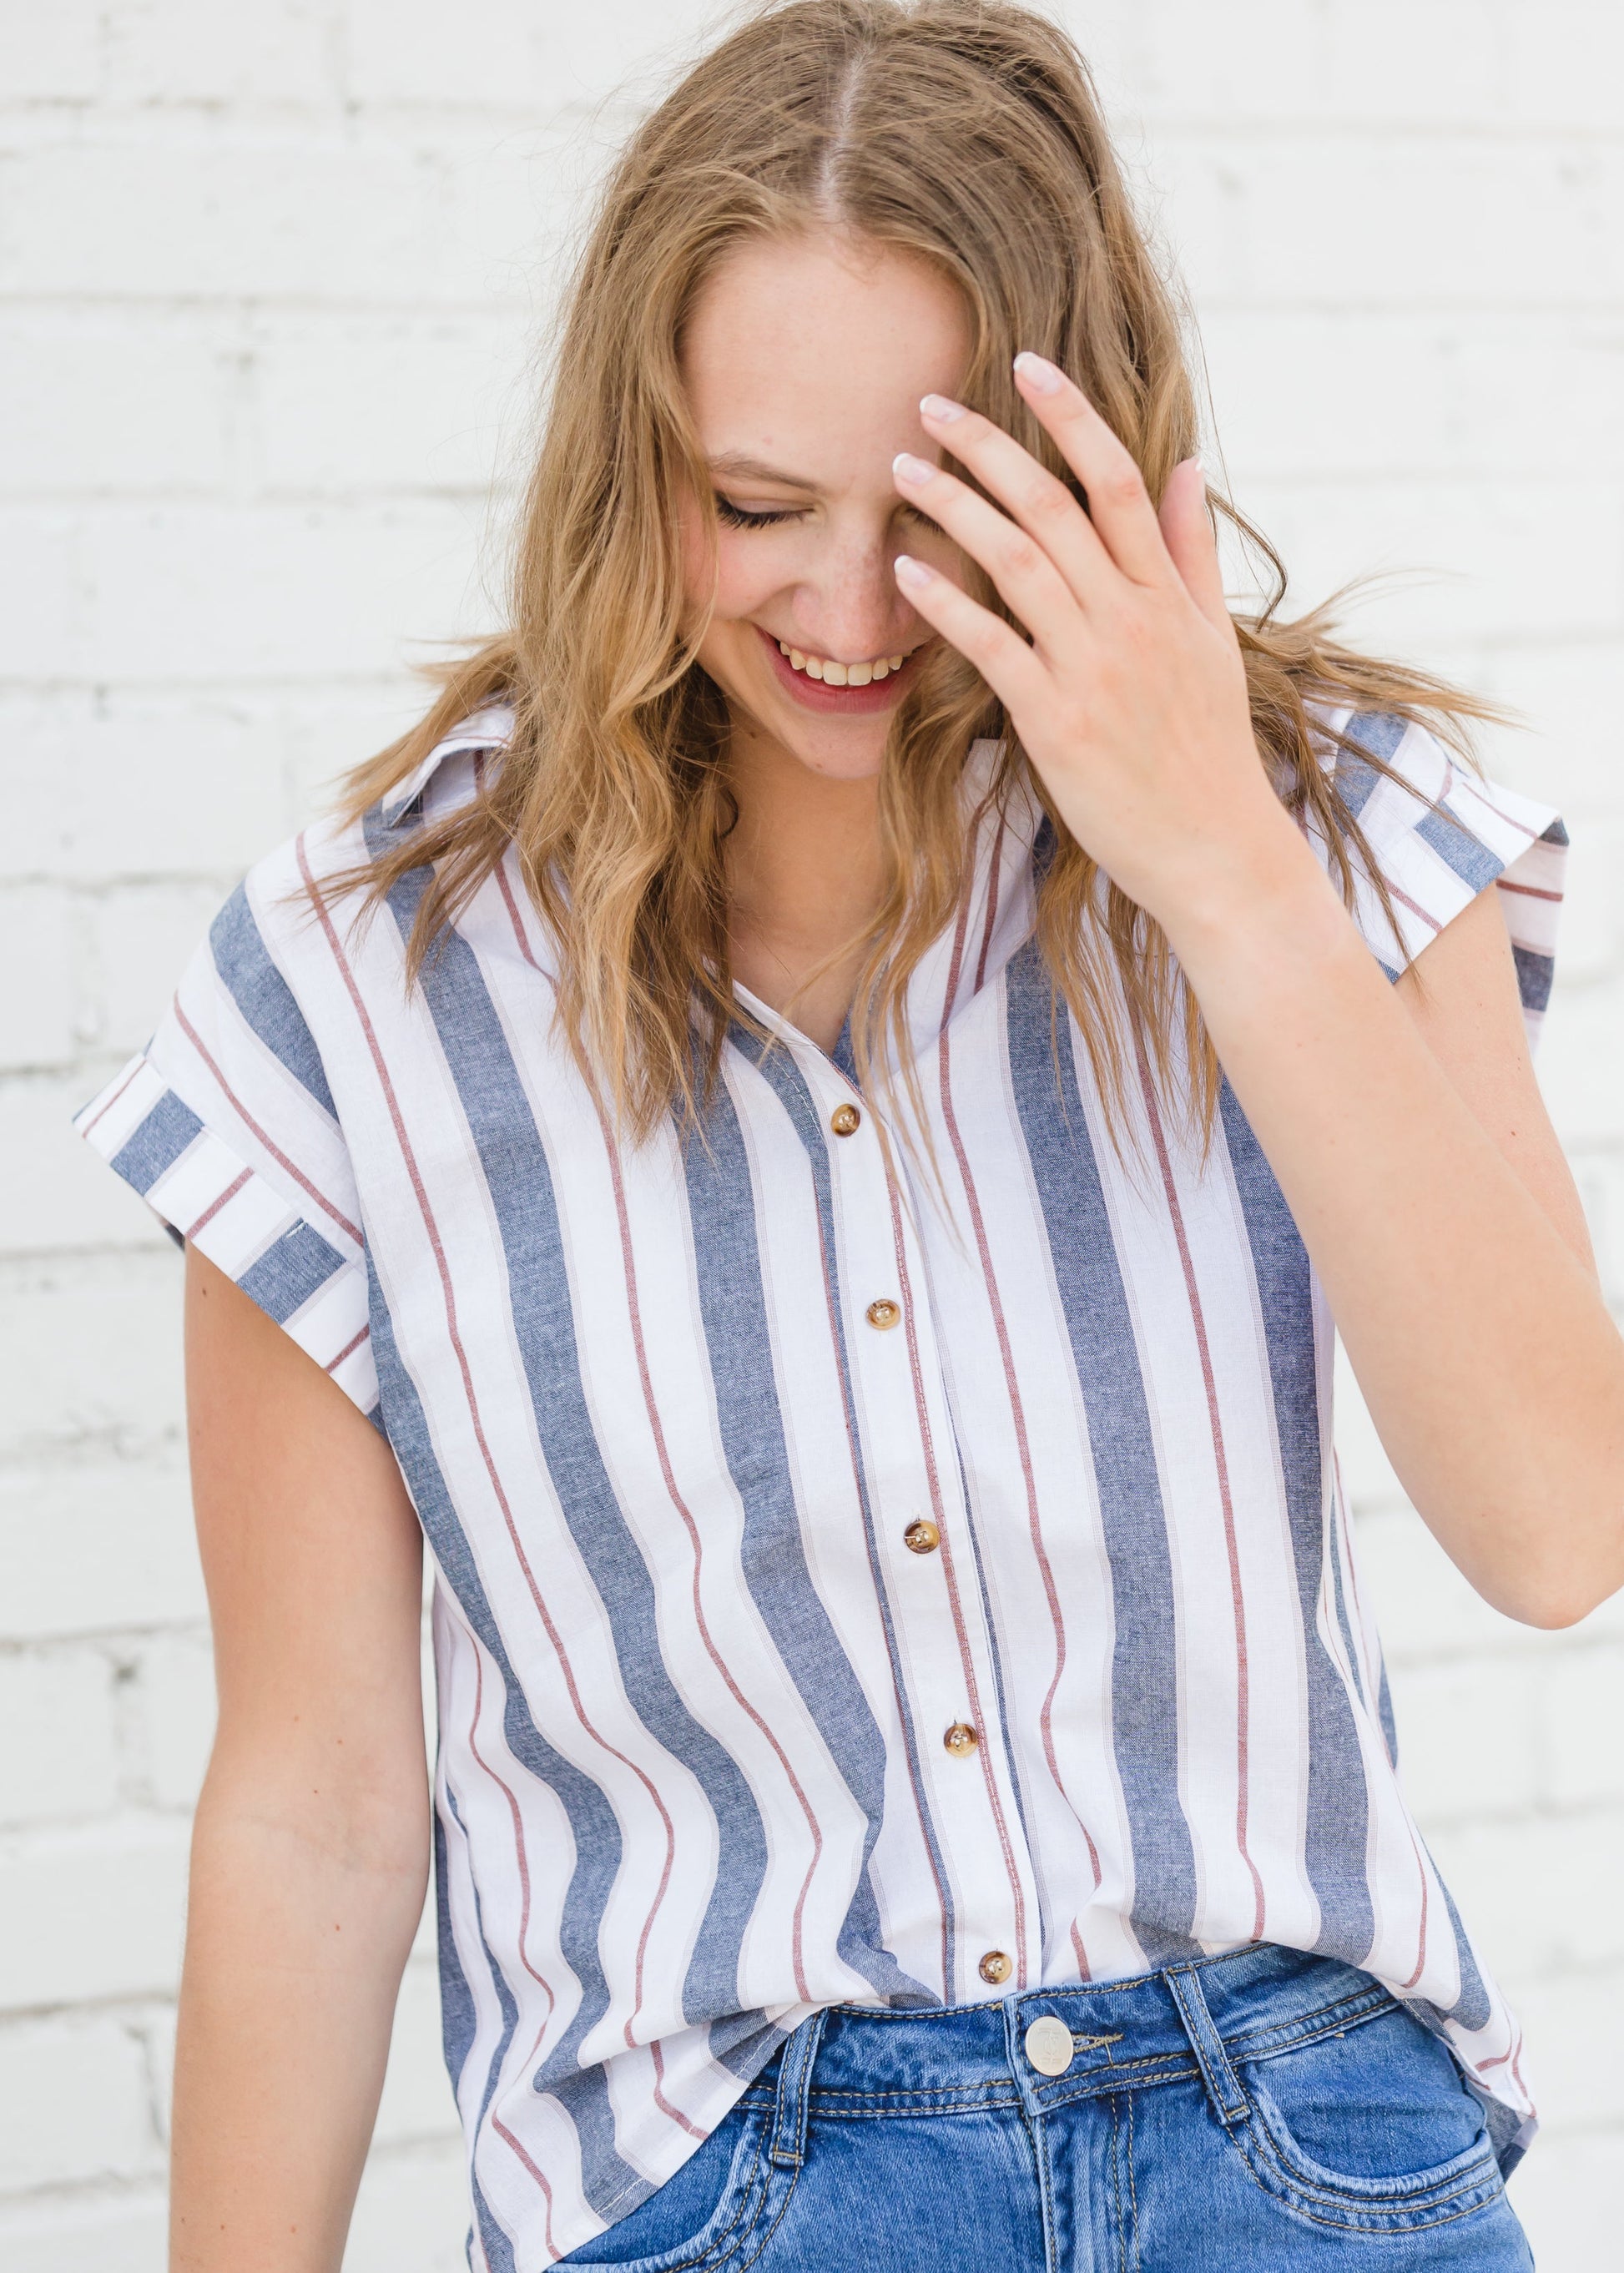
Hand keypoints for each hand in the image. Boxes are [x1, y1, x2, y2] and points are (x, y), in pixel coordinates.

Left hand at [891, 354, 1312, 942]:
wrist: (1215, 850)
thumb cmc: (1208, 751)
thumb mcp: (1214, 642)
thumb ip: (1190, 552)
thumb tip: (1185, 465)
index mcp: (1168, 595)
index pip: (1119, 478)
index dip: (1070, 414)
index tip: (1024, 365)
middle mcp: (1131, 619)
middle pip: (1053, 505)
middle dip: (987, 446)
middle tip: (930, 405)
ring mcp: (1093, 669)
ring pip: (1015, 561)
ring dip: (954, 506)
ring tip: (904, 470)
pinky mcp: (1057, 721)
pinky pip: (991, 644)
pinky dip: (946, 602)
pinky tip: (907, 569)